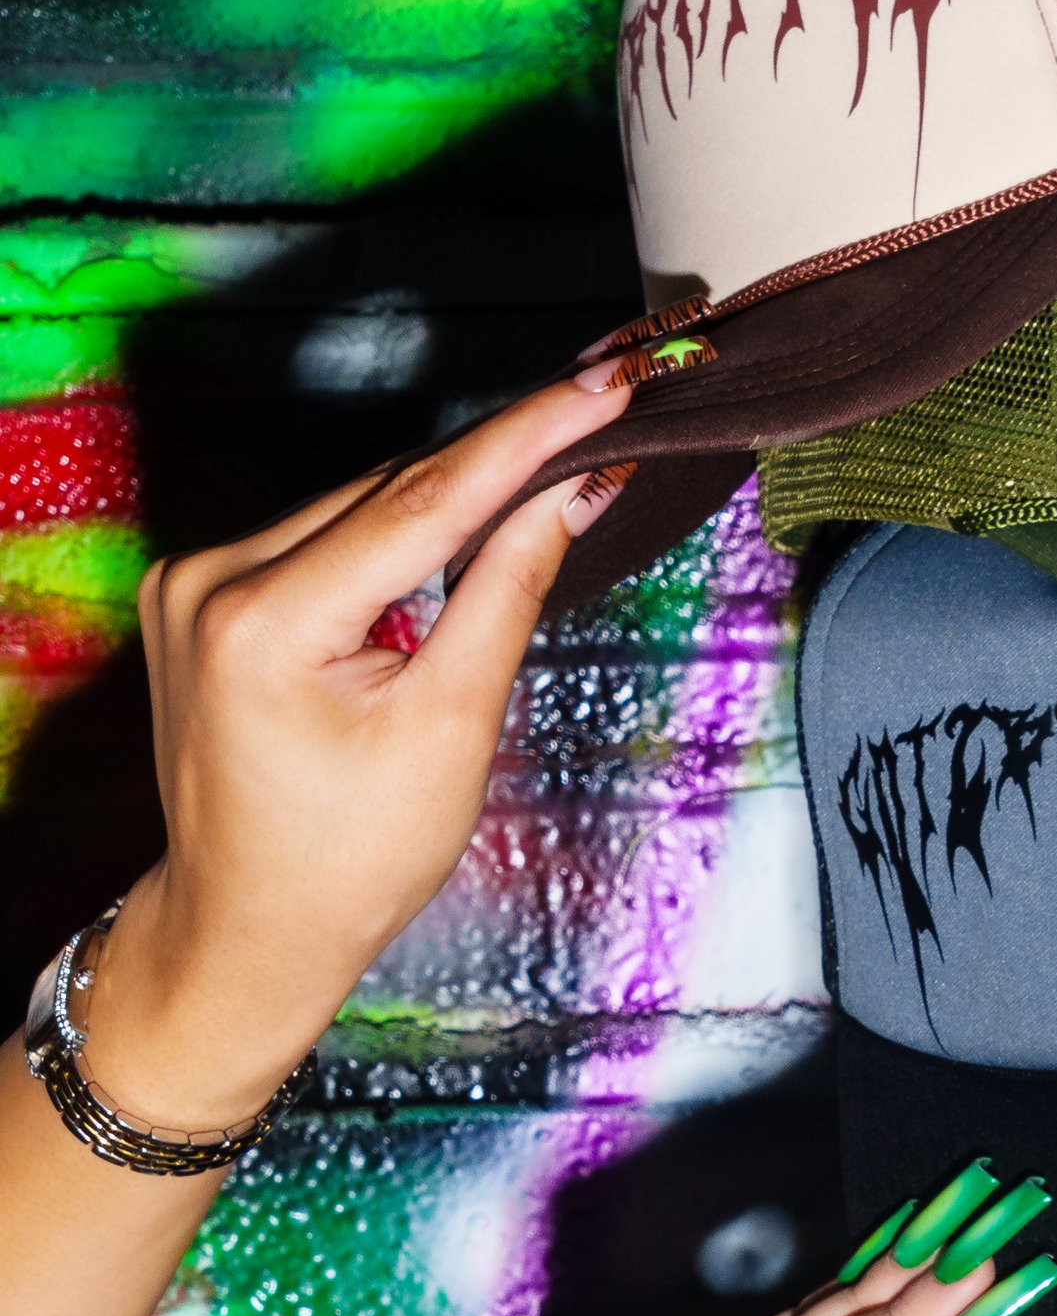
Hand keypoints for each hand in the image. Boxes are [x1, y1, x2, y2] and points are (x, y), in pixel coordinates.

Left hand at [75, 371, 635, 1132]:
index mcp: (264, 621)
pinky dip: (394, 538)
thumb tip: (567, 496)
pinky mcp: (199, 598)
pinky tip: (462, 529)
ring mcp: (193, 585)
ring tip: (552, 467)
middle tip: (602, 411)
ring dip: (448, 501)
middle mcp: (209, 581)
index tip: (603, 387)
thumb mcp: (450, 727)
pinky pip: (321, 542)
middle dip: (497, 463)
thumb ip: (506, 593)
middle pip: (387, 496)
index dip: (526, 437)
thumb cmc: (350, 860)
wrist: (250, 929)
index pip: (423, 501)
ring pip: (357, 511)